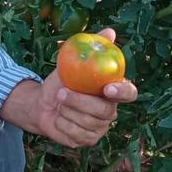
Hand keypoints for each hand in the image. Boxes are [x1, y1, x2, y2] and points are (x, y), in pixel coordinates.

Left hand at [0, 28, 138, 147]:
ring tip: (58, 102)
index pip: (129, 94)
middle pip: (104, 111)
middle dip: (80, 102)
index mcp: (113, 91)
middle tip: (62, 94)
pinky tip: (58, 117)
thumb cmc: (62, 81)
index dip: (122, 92)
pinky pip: (76, 134)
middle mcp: (110, 111)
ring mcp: (100, 128)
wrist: (42, 103)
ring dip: (67, 111)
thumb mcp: (72, 61)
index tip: (107, 88)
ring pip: (88, 123)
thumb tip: (110, 32)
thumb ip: (92, 48)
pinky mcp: (87, 140)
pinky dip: (62, 124)